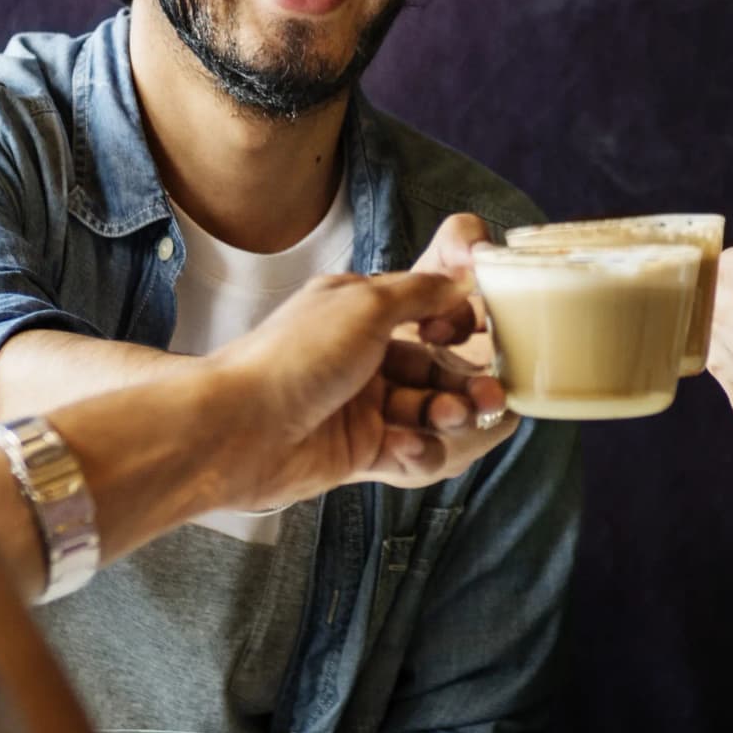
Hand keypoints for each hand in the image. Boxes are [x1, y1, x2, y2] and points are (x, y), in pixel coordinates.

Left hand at [201, 213, 511, 511]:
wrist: (239, 428)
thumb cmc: (296, 356)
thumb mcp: (365, 304)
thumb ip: (419, 292)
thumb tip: (460, 281)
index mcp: (356, 311)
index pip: (423, 312)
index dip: (455, 324)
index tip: (477, 333)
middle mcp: (359, 355)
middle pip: (431, 367)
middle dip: (464, 382)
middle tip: (493, 396)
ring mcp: (358, 405)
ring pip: (424, 411)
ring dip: (447, 415)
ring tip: (449, 418)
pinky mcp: (356, 451)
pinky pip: (404, 451)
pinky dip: (417, 450)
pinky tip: (410, 447)